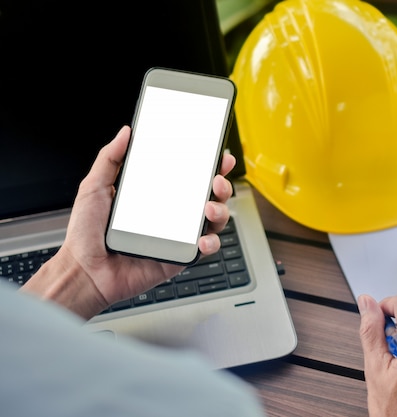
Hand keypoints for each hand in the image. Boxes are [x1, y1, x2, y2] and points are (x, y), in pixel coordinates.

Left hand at [22, 126, 235, 318]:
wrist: (84, 271)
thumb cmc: (86, 234)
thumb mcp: (94, 187)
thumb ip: (110, 158)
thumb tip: (125, 133)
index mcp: (156, 196)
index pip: (189, 177)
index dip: (208, 166)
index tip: (218, 156)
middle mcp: (171, 214)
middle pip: (209, 196)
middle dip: (222, 186)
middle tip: (217, 181)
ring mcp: (177, 236)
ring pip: (213, 221)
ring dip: (220, 211)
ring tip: (209, 208)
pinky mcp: (179, 257)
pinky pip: (204, 249)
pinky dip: (211, 243)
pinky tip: (203, 239)